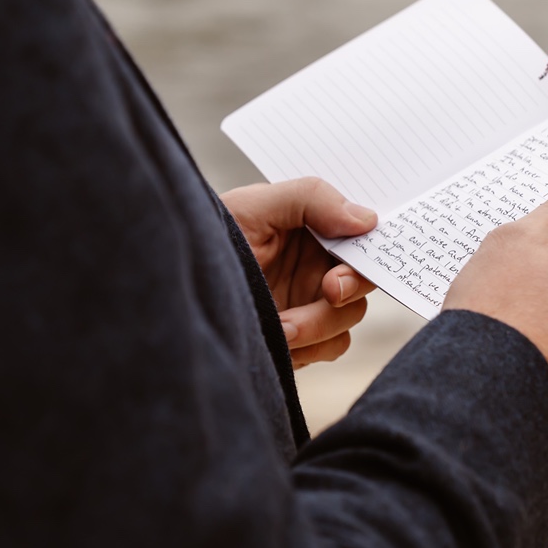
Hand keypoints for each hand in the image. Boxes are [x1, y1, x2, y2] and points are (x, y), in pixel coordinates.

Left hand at [220, 178, 378, 367]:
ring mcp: (310, 303)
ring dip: (320, 326)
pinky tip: (277, 338)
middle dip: (349, 290)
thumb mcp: (255, 205)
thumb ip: (312, 200)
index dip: (366, 257)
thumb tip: (367, 220)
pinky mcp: (301, 337)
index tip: (341, 272)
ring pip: (348, 320)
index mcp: (315, 229)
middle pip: (363, 283)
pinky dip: (311, 347)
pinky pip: (330, 347)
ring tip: (279, 326)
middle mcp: (317, 265)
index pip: (361, 241)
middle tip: (328, 292)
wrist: (180, 284)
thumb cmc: (214, 235)